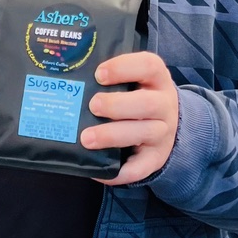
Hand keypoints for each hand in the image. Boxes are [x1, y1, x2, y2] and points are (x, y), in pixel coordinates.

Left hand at [79, 51, 178, 184]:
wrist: (165, 122)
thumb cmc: (138, 94)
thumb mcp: (135, 79)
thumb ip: (111, 76)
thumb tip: (72, 76)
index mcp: (157, 78)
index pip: (148, 66)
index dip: (123, 68)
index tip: (99, 74)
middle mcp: (164, 104)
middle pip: (147, 103)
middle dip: (116, 105)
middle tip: (92, 106)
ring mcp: (163, 133)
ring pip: (144, 133)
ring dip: (112, 136)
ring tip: (86, 139)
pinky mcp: (155, 159)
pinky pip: (140, 168)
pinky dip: (118, 172)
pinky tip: (96, 169)